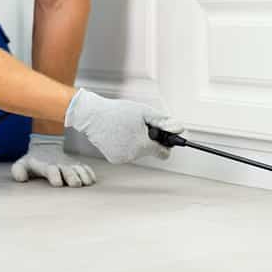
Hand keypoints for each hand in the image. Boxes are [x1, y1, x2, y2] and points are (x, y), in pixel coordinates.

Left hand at [11, 133, 96, 187]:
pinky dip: (89, 173)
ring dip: (83, 175)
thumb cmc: (33, 160)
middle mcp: (59, 164)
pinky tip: (92, 180)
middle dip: (72, 177)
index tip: (58, 183)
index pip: (51, 169)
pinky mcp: (76, 164)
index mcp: (46, 165)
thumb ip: (18, 170)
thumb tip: (21, 179)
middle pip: (68, 170)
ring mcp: (69, 164)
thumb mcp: (22, 164)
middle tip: (76, 185)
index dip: (55, 176)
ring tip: (87, 183)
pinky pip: (85, 168)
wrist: (46, 145)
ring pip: (78, 169)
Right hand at [63, 87, 185, 163]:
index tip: (163, 137)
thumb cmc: (118, 112)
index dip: (166, 144)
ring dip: (136, 142)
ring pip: (138, 152)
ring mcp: (122, 159)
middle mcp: (133, 156)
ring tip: (126, 129)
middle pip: (150, 151)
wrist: (92, 116)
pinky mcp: (114, 159)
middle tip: (138, 126)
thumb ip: (163, 121)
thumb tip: (179, 129)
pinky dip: (126, 146)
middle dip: (148, 140)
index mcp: (142, 145)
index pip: (164, 153)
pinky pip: (127, 154)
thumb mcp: (144, 112)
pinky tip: (118, 135)